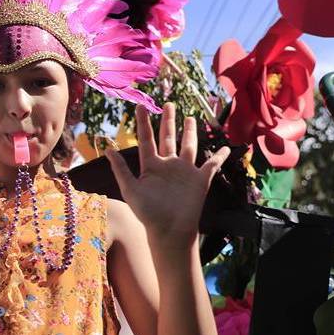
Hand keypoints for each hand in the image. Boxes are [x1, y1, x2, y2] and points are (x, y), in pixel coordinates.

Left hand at [106, 103, 229, 243]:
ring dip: (190, 132)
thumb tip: (107, 149)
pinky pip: (212, 165)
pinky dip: (220, 156)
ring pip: (188, 146)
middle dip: (168, 121)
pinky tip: (226, 148)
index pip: (147, 139)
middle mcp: (168, 165)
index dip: (144, 123)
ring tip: (190, 118)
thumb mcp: (130, 189)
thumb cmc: (148, 213)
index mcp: (151, 166)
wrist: (169, 230)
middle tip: (168, 104)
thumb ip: (120, 169)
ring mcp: (184, 171)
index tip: (141, 106)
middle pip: (168, 137)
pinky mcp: (200, 180)